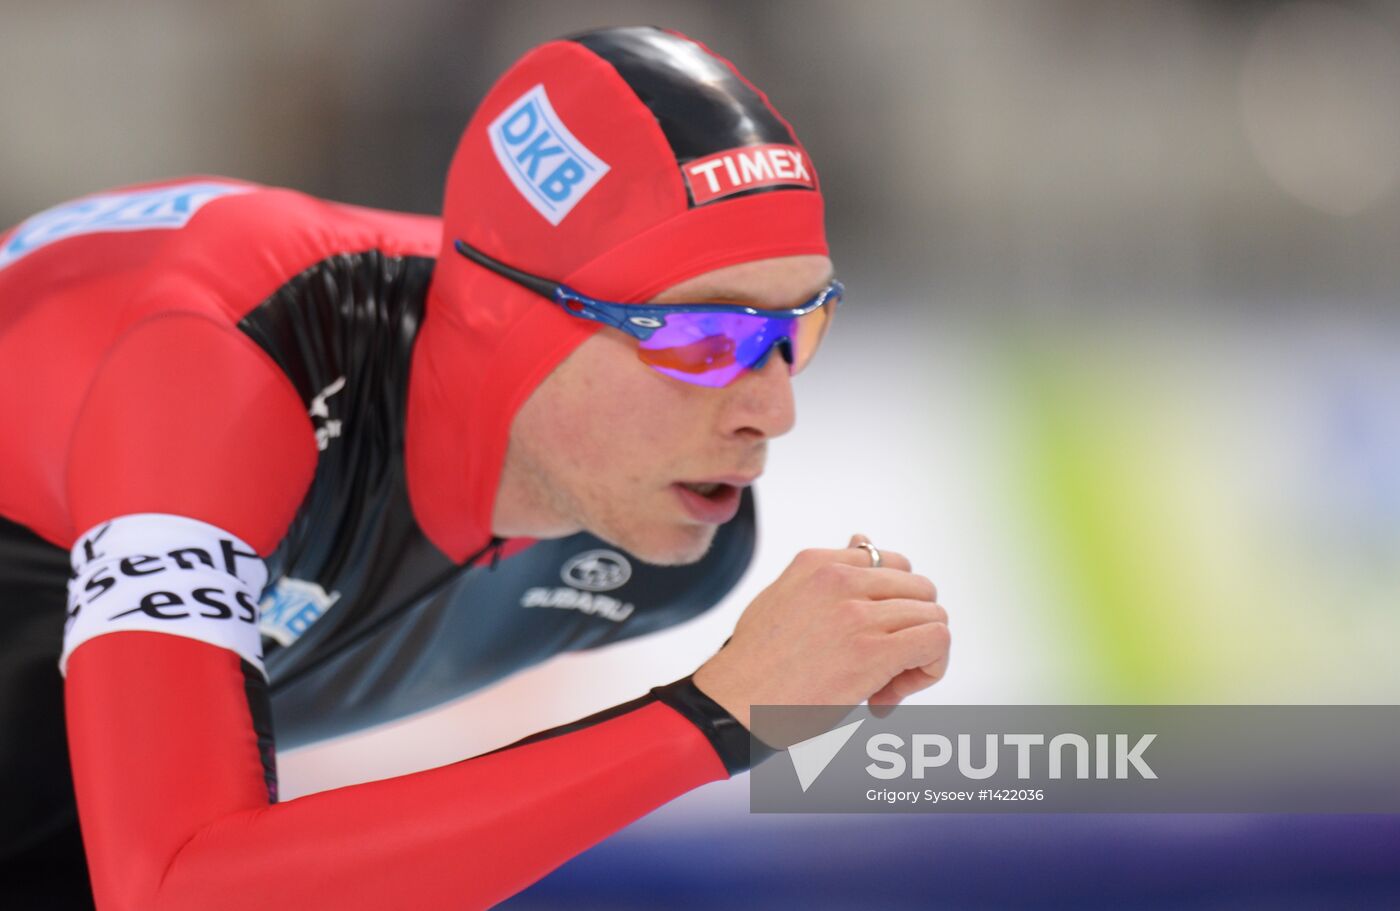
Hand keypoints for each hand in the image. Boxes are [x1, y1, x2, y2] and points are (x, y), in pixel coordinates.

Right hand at [692, 534, 949, 729]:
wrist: (733, 702)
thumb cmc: (756, 660)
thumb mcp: (784, 595)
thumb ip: (825, 572)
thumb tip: (861, 539)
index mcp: (819, 562)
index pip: (891, 562)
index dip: (892, 602)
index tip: (872, 635)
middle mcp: (841, 580)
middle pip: (920, 589)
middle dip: (910, 628)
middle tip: (882, 667)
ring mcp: (859, 614)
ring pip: (933, 616)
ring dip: (918, 655)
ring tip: (882, 687)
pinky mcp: (874, 652)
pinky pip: (937, 640)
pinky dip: (930, 669)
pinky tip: (890, 694)